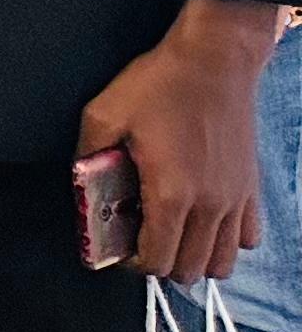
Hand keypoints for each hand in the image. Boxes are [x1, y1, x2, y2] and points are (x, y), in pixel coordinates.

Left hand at [78, 0, 279, 279]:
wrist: (214, 61)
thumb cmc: (160, 84)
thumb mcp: (104, 113)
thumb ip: (88, 156)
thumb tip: (82, 185)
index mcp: (171, 192)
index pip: (156, 259)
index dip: (131, 262)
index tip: (119, 245)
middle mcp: (209, 205)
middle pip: (189, 271)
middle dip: (160, 264)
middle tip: (140, 239)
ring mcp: (235, 200)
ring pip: (222, 263)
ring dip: (194, 258)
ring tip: (171, 234)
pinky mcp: (250, 189)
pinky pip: (246, 239)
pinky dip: (224, 241)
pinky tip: (202, 219)